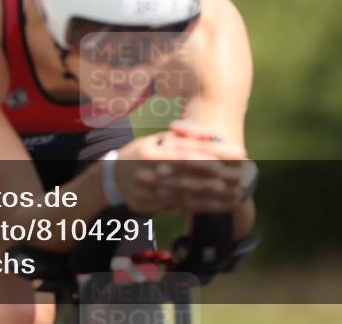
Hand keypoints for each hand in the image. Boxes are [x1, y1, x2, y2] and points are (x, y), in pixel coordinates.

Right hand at [111, 130, 244, 213]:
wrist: (112, 177)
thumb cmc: (142, 152)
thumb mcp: (157, 140)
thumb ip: (183, 138)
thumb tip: (212, 136)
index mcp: (147, 155)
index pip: (178, 157)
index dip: (200, 160)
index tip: (220, 162)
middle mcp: (144, 174)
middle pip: (181, 178)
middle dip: (207, 179)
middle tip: (229, 179)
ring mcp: (144, 193)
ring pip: (180, 195)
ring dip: (206, 195)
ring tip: (225, 192)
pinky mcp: (147, 206)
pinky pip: (175, 207)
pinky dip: (196, 206)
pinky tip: (212, 204)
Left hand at [164, 120, 247, 212]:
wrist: (226, 179)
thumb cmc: (207, 152)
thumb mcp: (201, 140)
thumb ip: (189, 131)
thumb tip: (174, 127)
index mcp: (237, 154)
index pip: (211, 147)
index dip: (188, 144)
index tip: (165, 142)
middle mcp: (239, 174)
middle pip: (209, 168)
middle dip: (183, 166)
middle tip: (158, 166)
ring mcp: (234, 193)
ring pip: (204, 188)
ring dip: (180, 184)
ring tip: (158, 180)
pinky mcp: (224, 207)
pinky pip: (201, 204)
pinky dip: (182, 198)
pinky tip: (163, 195)